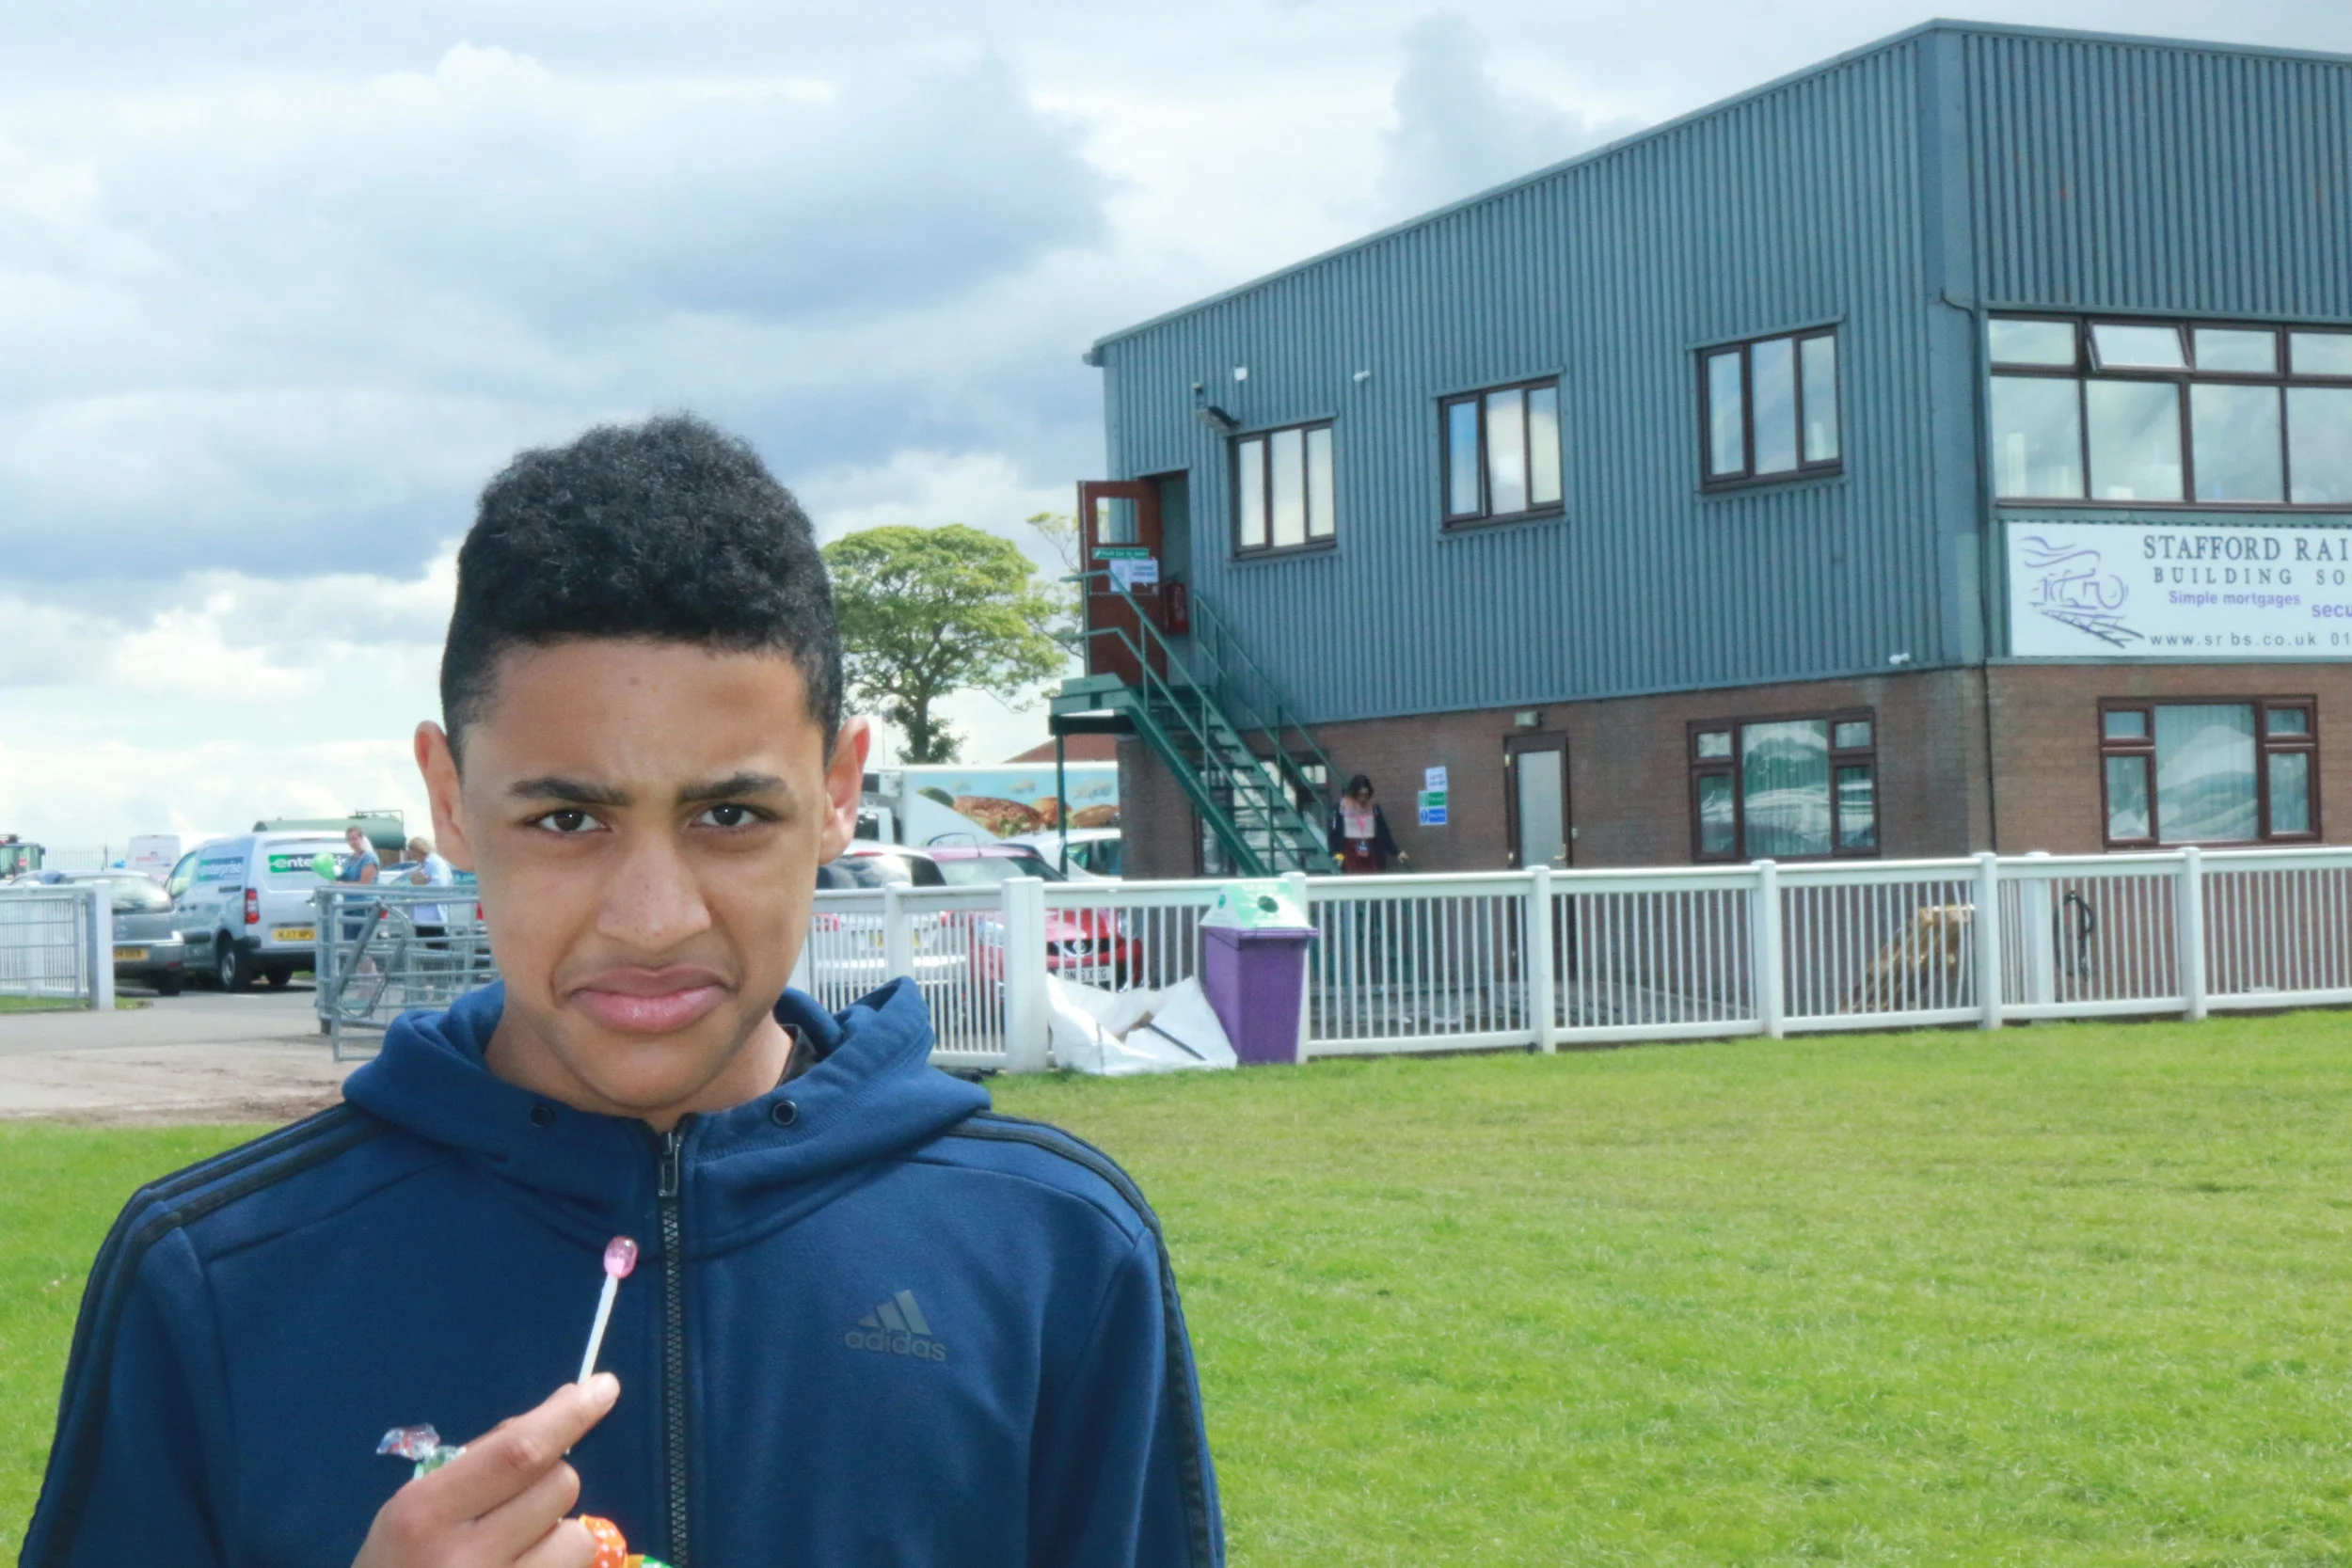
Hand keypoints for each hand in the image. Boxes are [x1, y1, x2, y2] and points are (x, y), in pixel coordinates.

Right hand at [352, 1376, 619, 1567]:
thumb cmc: (395, 1567)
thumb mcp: (414, 1510)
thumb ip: (478, 1464)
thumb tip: (559, 1412)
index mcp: (425, 1513)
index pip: (519, 1452)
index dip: (568, 1417)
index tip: (604, 1389)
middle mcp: (463, 1557)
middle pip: (559, 1486)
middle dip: (552, 1483)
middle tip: (517, 1507)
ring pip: (577, 1539)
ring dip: (559, 1536)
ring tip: (517, 1555)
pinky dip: (554, 1567)